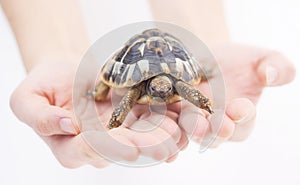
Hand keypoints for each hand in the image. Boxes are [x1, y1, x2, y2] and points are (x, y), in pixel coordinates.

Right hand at [10, 61, 185, 167]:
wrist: (66, 71)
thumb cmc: (45, 83)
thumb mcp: (27, 98)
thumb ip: (39, 117)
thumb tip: (67, 127)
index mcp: (70, 145)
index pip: (89, 151)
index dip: (111, 150)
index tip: (132, 150)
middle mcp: (97, 146)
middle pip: (122, 148)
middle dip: (145, 147)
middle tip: (167, 145)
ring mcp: (117, 134)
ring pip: (141, 137)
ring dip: (162, 137)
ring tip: (179, 134)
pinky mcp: (131, 118)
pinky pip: (149, 121)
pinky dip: (166, 120)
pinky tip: (181, 120)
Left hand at [172, 43, 295, 146]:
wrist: (207, 53)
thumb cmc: (238, 61)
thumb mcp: (263, 59)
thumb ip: (278, 68)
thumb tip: (270, 74)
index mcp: (238, 118)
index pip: (243, 126)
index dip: (243, 118)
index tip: (239, 107)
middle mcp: (213, 123)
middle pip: (214, 137)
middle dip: (217, 132)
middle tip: (219, 124)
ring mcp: (190, 116)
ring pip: (190, 130)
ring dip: (192, 128)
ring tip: (195, 121)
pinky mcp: (171, 108)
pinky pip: (168, 118)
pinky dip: (169, 118)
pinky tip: (168, 113)